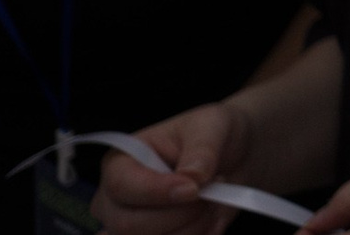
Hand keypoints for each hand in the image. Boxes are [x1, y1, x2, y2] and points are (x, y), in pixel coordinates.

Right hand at [99, 105, 248, 234]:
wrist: (233, 153)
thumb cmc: (212, 133)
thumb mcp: (212, 126)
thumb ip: (202, 149)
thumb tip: (192, 176)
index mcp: (120, 163)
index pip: (122, 186)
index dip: (157, 192)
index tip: (193, 189)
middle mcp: (116, 201)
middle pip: (128, 225)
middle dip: (179, 214)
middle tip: (211, 192)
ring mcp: (131, 226)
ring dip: (192, 229)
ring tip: (213, 202)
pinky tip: (212, 220)